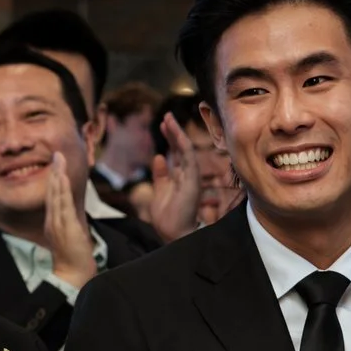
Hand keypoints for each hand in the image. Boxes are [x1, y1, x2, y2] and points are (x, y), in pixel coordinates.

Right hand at [44, 155, 99, 291]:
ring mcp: (58, 223)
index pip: (53, 196)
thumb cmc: (74, 256)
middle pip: (52, 192)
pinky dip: (62, 192)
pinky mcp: (66, 228)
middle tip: (57, 154)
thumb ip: (70, 222)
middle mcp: (53, 220)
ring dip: (57, 177)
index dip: (54, 179)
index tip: (57, 164)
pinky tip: (63, 180)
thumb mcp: (71, 234)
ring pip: (56, 196)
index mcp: (53, 221)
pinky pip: (63, 206)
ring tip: (59, 161)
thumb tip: (73, 211)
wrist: (73, 273)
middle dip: (55, 172)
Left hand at [143, 113, 203, 241]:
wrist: (174, 233)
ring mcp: (191, 176)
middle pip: (181, 148)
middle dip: (173, 132)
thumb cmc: (167, 217)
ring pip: (185, 149)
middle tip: (165, 117)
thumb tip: (158, 157)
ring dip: (176, 133)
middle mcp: (187, 175)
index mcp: (180, 178)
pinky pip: (189, 157)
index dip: (169, 138)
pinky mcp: (193, 179)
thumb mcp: (159, 191)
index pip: (176, 154)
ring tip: (168, 119)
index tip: (162, 124)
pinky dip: (182, 143)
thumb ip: (160, 175)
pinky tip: (175, 131)